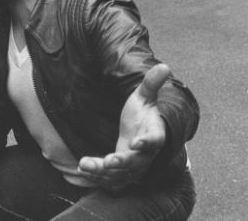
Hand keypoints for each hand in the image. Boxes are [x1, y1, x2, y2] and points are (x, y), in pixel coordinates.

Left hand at [78, 63, 169, 190]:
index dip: (146, 142)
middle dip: (122, 163)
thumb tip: (164, 66)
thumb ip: (152, 83)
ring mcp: (134, 167)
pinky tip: (83, 167)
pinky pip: (111, 180)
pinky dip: (97, 177)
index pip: (154, 140)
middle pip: (137, 163)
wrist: (140, 131)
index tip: (137, 142)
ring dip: (102, 172)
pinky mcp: (122, 174)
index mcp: (154, 135)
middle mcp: (146, 155)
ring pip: (120, 175)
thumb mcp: (145, 96)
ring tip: (85, 164)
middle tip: (108, 162)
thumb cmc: (143, 112)